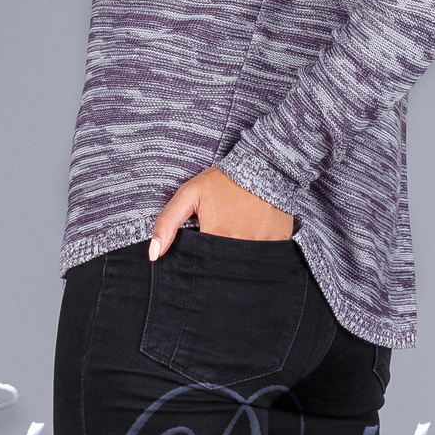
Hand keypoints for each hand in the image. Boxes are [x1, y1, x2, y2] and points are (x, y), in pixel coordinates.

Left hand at [149, 166, 293, 259]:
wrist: (264, 166)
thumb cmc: (224, 181)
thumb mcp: (190, 194)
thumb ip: (168, 222)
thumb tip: (154, 254)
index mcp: (218, 235)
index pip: (202, 265)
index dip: (199, 260)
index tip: (202, 250)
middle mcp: (241, 245)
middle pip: (224, 268)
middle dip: (218, 260)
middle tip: (220, 241)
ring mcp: (263, 245)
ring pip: (245, 265)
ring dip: (238, 258)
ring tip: (237, 235)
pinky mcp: (280, 241)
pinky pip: (267, 258)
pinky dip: (259, 252)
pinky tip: (254, 236)